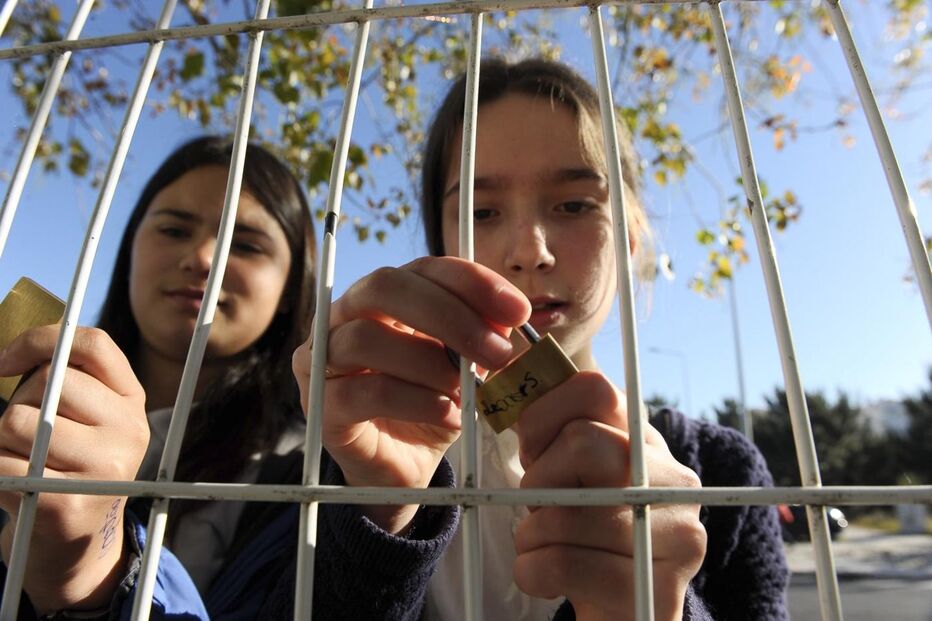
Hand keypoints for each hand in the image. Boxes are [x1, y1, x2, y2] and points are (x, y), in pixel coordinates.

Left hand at [0, 325, 147, 613]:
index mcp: (132, 400)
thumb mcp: (84, 417)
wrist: (77, 546)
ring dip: (1, 440)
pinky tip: (18, 487)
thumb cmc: (66, 466)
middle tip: (25, 434)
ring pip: (18, 421)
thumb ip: (63, 380)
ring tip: (22, 461)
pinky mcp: (69, 504)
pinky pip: (4, 466)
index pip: (92, 344)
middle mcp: (129, 430)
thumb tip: (7, 358)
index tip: (5, 361)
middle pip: (49, 381)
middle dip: (18, 402)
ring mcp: (105, 469)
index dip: (40, 340)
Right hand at [293, 256, 529, 532]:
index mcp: (385, 297)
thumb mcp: (466, 367)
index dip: (472, 282)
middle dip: (449, 315)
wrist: (403, 468)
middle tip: (497, 352)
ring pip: (366, 337)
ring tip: (466, 391)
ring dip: (430, 363)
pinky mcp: (322, 405)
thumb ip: (481, 336)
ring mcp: (324, 359)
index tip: (518, 311)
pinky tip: (448, 414)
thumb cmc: (431, 405)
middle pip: (384, 286)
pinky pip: (364, 392)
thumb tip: (508, 316)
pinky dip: (415, 400)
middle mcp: (345, 316)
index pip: (423, 267)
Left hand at [512, 372, 705, 620]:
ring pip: (565, 512)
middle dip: (539, 479)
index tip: (532, 449)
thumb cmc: (587, 538)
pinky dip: (531, 570)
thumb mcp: (578, 479)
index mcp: (647, 443)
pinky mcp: (656, 590)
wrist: (627, 616)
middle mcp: (674, 480)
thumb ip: (556, 434)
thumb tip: (503, 377)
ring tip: (543, 544)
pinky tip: (545, 577)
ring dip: (531, 533)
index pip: (593, 389)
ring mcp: (674, 536)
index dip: (543, 414)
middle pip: (582, 443)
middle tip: (541, 505)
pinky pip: (561, 563)